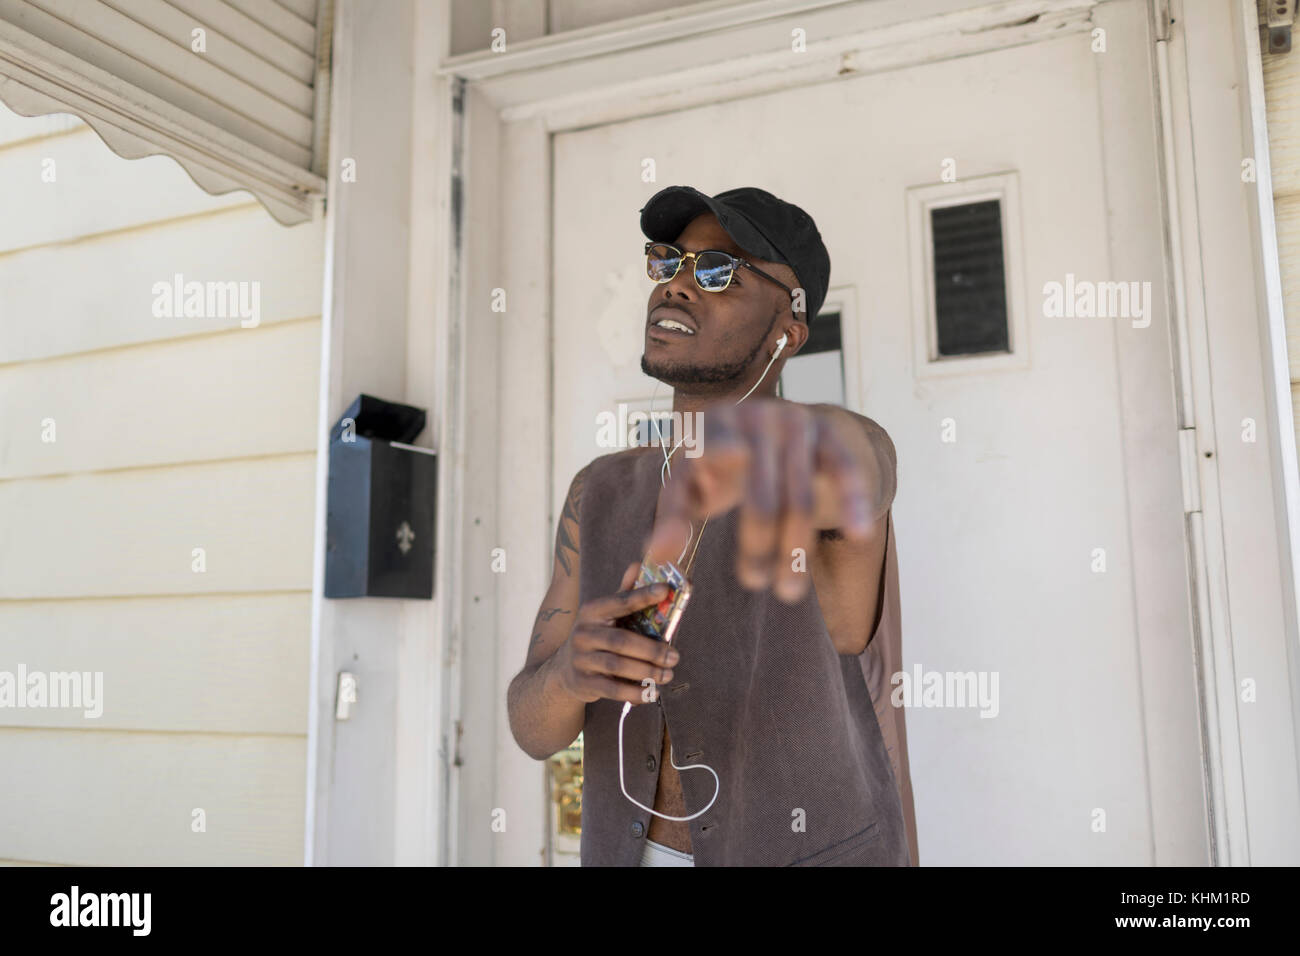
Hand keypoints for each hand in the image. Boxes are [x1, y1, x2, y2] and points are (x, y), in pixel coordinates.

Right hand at [548, 562, 681, 704]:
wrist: (562, 671)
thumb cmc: (595, 637)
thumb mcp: (605, 615)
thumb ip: (624, 593)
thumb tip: (639, 565)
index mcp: (591, 611)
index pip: (619, 602)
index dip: (642, 595)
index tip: (666, 590)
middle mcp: (582, 633)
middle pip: (621, 641)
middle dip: (651, 650)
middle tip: (674, 656)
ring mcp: (580, 659)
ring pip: (618, 666)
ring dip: (647, 672)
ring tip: (667, 674)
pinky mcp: (583, 682)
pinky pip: (612, 689)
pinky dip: (634, 692)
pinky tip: (651, 692)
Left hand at [646, 400, 879, 602]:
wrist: (769, 427)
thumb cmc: (716, 467)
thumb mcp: (690, 486)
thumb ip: (672, 518)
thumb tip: (656, 557)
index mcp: (711, 425)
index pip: (711, 439)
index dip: (720, 448)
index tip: (735, 456)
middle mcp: (755, 417)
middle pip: (760, 497)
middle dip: (757, 546)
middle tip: (753, 582)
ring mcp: (796, 423)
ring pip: (800, 499)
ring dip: (794, 550)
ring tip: (786, 590)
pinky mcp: (829, 435)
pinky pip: (845, 473)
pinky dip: (853, 503)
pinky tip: (858, 532)